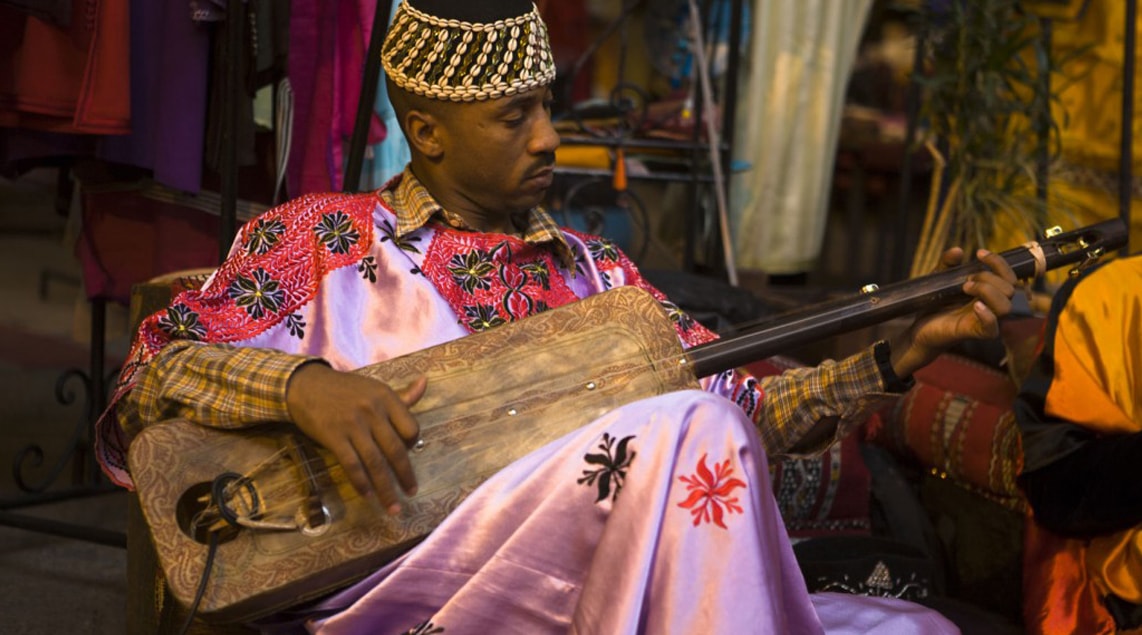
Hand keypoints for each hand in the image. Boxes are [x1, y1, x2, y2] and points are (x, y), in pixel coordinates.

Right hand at [285, 362, 427, 513]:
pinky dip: (361, 483)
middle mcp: (372, 412)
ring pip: (375, 462)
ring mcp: (353, 425)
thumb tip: (425, 383)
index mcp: (386, 398)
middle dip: (405, 476)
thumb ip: (402, 395)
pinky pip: (352, 465)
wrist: (306, 385)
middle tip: (411, 493)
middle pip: (395, 450)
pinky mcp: (334, 437)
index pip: (411, 428)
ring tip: (392, 506)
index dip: (413, 445)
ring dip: (385, 488)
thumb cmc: (345, 389)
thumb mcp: (375, 388)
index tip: (410, 456)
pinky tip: (367, 495)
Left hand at [890, 247, 1016, 377]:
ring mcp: (985, 320)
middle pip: (1010, 289)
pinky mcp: (975, 333)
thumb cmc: (934, 303)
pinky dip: (987, 315)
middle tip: (966, 280)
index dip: (999, 263)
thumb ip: (947, 263)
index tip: (979, 253)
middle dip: (988, 277)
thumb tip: (958, 251)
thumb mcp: (940, 278)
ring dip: (987, 291)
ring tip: (965, 288)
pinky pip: (992, 328)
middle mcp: (991, 306)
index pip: (1009, 277)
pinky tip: (975, 305)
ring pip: (1006, 307)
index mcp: (989, 291)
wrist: (920, 326)